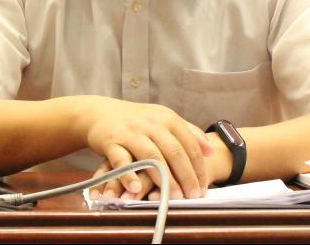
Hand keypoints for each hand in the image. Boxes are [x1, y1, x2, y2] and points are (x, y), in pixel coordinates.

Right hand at [76, 97, 213, 199]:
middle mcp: (150, 124)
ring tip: (172, 197)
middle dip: (186, 176)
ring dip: (163, 178)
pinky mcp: (111, 141)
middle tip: (192, 196)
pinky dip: (129, 174)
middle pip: (174, 151)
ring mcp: (130, 132)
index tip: (204, 188)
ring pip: (151, 155)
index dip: (199, 167)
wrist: (99, 112)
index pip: (189, 143)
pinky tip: (136, 188)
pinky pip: (121, 160)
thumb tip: (211, 150)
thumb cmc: (137, 120)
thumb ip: (188, 132)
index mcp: (167, 118)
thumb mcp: (163, 119)